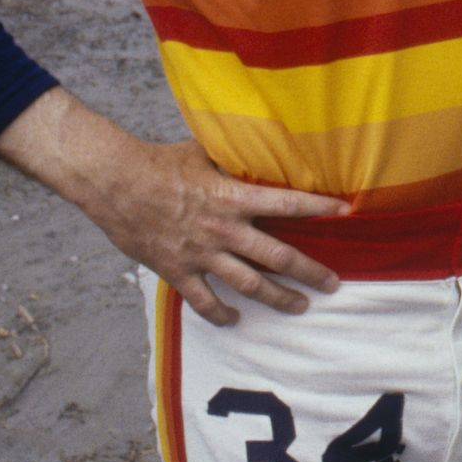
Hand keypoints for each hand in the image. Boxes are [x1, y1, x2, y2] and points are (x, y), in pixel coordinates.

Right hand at [0, 88, 349, 325]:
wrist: (115, 184)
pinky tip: (235, 319)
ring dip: (277, 298)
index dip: (319, 208)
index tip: (345, 212)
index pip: (287, 204)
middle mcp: (224, 230)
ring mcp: (202, 254)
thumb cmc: (160, 163)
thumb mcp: (204, 153)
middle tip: (333, 284)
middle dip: (310, 272)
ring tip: (299, 306)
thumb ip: (232, 158)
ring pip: (249, 284)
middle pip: (278, 257)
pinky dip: (221, 313)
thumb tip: (256, 142)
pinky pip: (204, 300)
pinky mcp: (178, 271)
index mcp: (234, 198)